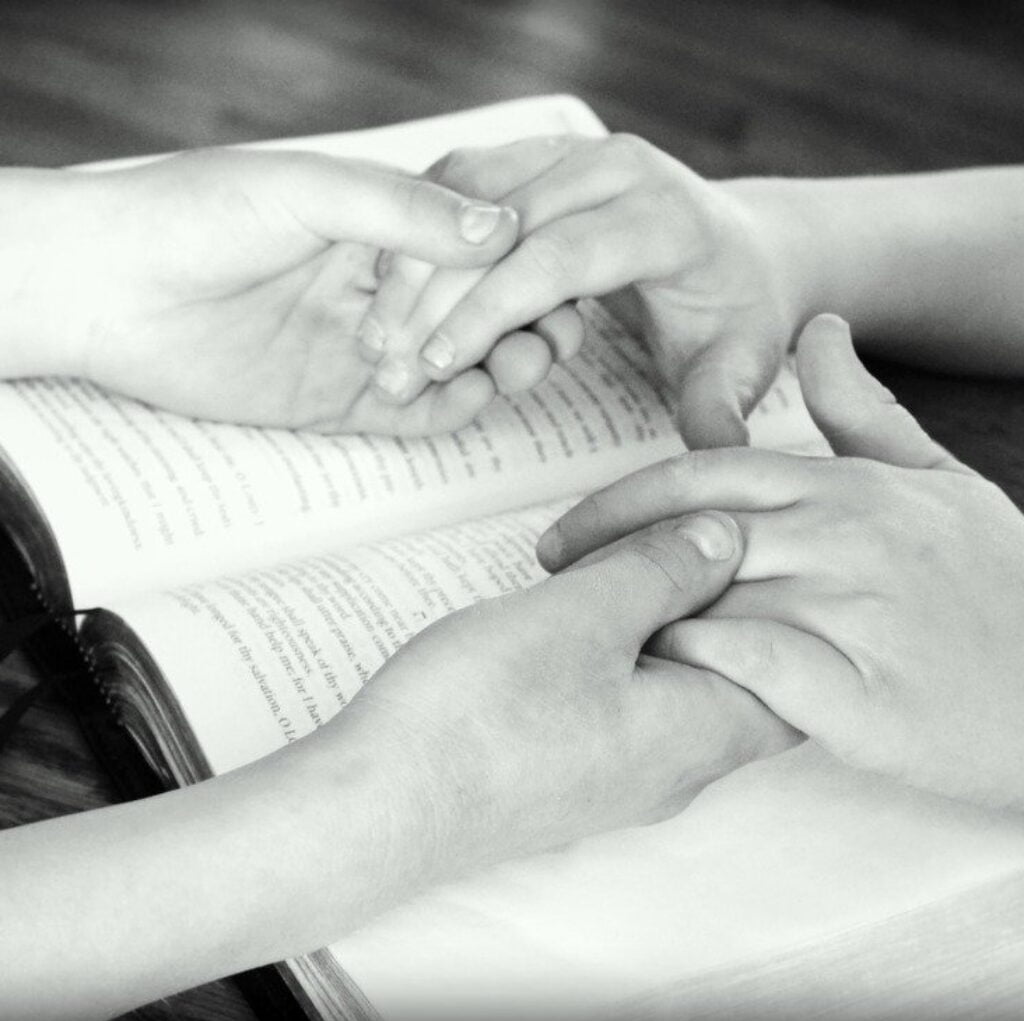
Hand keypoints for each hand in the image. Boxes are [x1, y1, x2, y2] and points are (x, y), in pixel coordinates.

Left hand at [0, 151, 522, 434]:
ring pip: (459, 363)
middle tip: (551, 334)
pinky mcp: (340, 401)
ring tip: (522, 364)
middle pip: (481, 309)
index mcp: (380, 225)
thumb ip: (405, 212)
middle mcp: (382, 286)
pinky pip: (416, 414)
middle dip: (524, 320)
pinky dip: (455, 407)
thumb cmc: (197, 215)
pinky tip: (477, 394)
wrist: (110, 289)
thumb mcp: (309, 193)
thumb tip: (503, 228)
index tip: (557, 277)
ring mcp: (366, 346)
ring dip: (501, 364)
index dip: (522, 266)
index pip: (477, 247)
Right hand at [327, 509, 796, 876]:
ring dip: (665, 623)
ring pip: (680, 687)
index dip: (786, 597)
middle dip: (721, 601)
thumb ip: (666, 570)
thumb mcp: (583, 614)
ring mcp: (622, 778)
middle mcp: (676, 770)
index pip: (798, 673)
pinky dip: (626, 651)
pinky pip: (631, 705)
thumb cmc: (482, 712)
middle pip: (739, 675)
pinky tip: (581, 615)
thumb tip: (727, 539)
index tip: (748, 539)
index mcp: (700, 733)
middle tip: (682, 539)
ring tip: (624, 565)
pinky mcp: (574, 772)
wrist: (381, 802)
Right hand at [361, 134, 799, 446]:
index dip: (488, 312)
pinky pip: (463, 182)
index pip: (556, 259)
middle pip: (498, 226)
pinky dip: (421, 232)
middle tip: (387, 361)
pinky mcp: (542, 156)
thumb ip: (721, 408)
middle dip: (434, 295)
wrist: (740, 249)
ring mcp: (575, 153)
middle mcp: (616, 168)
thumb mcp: (740, 364)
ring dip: (414, 264)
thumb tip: (715, 455)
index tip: (436, 365)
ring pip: (467, 196)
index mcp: (663, 216)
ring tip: (377, 334)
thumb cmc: (735, 312)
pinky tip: (391, 291)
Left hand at [538, 314, 1023, 809]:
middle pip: (685, 532)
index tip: (565, 534)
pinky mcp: (859, 692)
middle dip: (601, 554)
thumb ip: (861, 408)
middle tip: (547, 580)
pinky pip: (748, 669)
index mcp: (844, 484)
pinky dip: (692, 670)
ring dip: (634, 614)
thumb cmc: (994, 583)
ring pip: (706, 597)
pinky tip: (653, 684)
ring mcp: (852, 610)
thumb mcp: (934, 477)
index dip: (618, 503)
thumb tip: (820, 327)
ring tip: (578, 637)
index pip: (700, 476)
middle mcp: (841, 534)